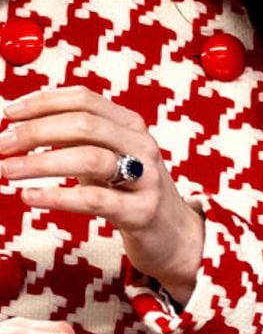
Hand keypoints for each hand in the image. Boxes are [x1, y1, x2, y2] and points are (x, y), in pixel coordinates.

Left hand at [0, 87, 203, 304]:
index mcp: (131, 126)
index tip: (9, 113)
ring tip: (6, 169)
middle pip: (85, 125)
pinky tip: (30, 197)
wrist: (174, 233)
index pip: (85, 99)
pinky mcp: (141, 212)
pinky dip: (57, 196)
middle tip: (1, 144)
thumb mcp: (110, 157)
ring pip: (90, 158)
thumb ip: (77, 140)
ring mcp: (145, 178)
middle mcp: (141, 145)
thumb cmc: (131, 193)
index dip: (44, 102)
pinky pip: (95, 200)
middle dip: (36, 132)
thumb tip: (23, 126)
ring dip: (41, 163)